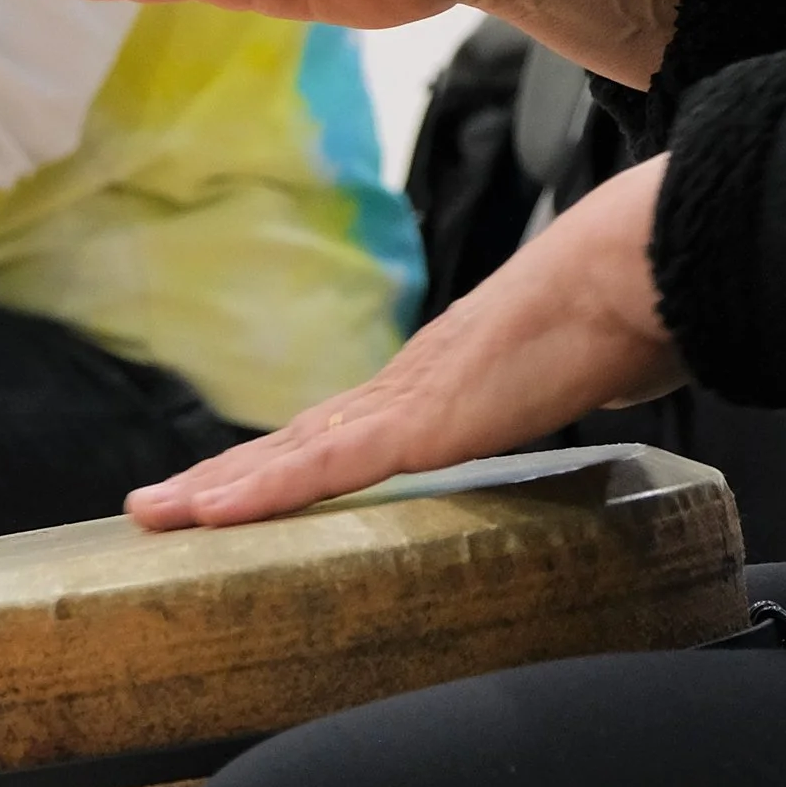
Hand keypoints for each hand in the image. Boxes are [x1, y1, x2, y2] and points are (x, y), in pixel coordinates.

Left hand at [127, 158, 686, 529]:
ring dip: (215, 488)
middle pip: (289, 445)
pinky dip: (263, 491)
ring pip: (285, 456)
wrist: (632, 273)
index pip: (336, 436)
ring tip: (153, 513)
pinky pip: (322, 466)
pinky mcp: (415, 423)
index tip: (230, 490)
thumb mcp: (573, 374)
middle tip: (153, 507)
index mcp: (433, 387)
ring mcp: (401, 404)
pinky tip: (210, 510)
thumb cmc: (617, 315)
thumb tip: (584, 390)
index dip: (277, 465)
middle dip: (221, 480)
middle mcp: (400, 391)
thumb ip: (556, 389)